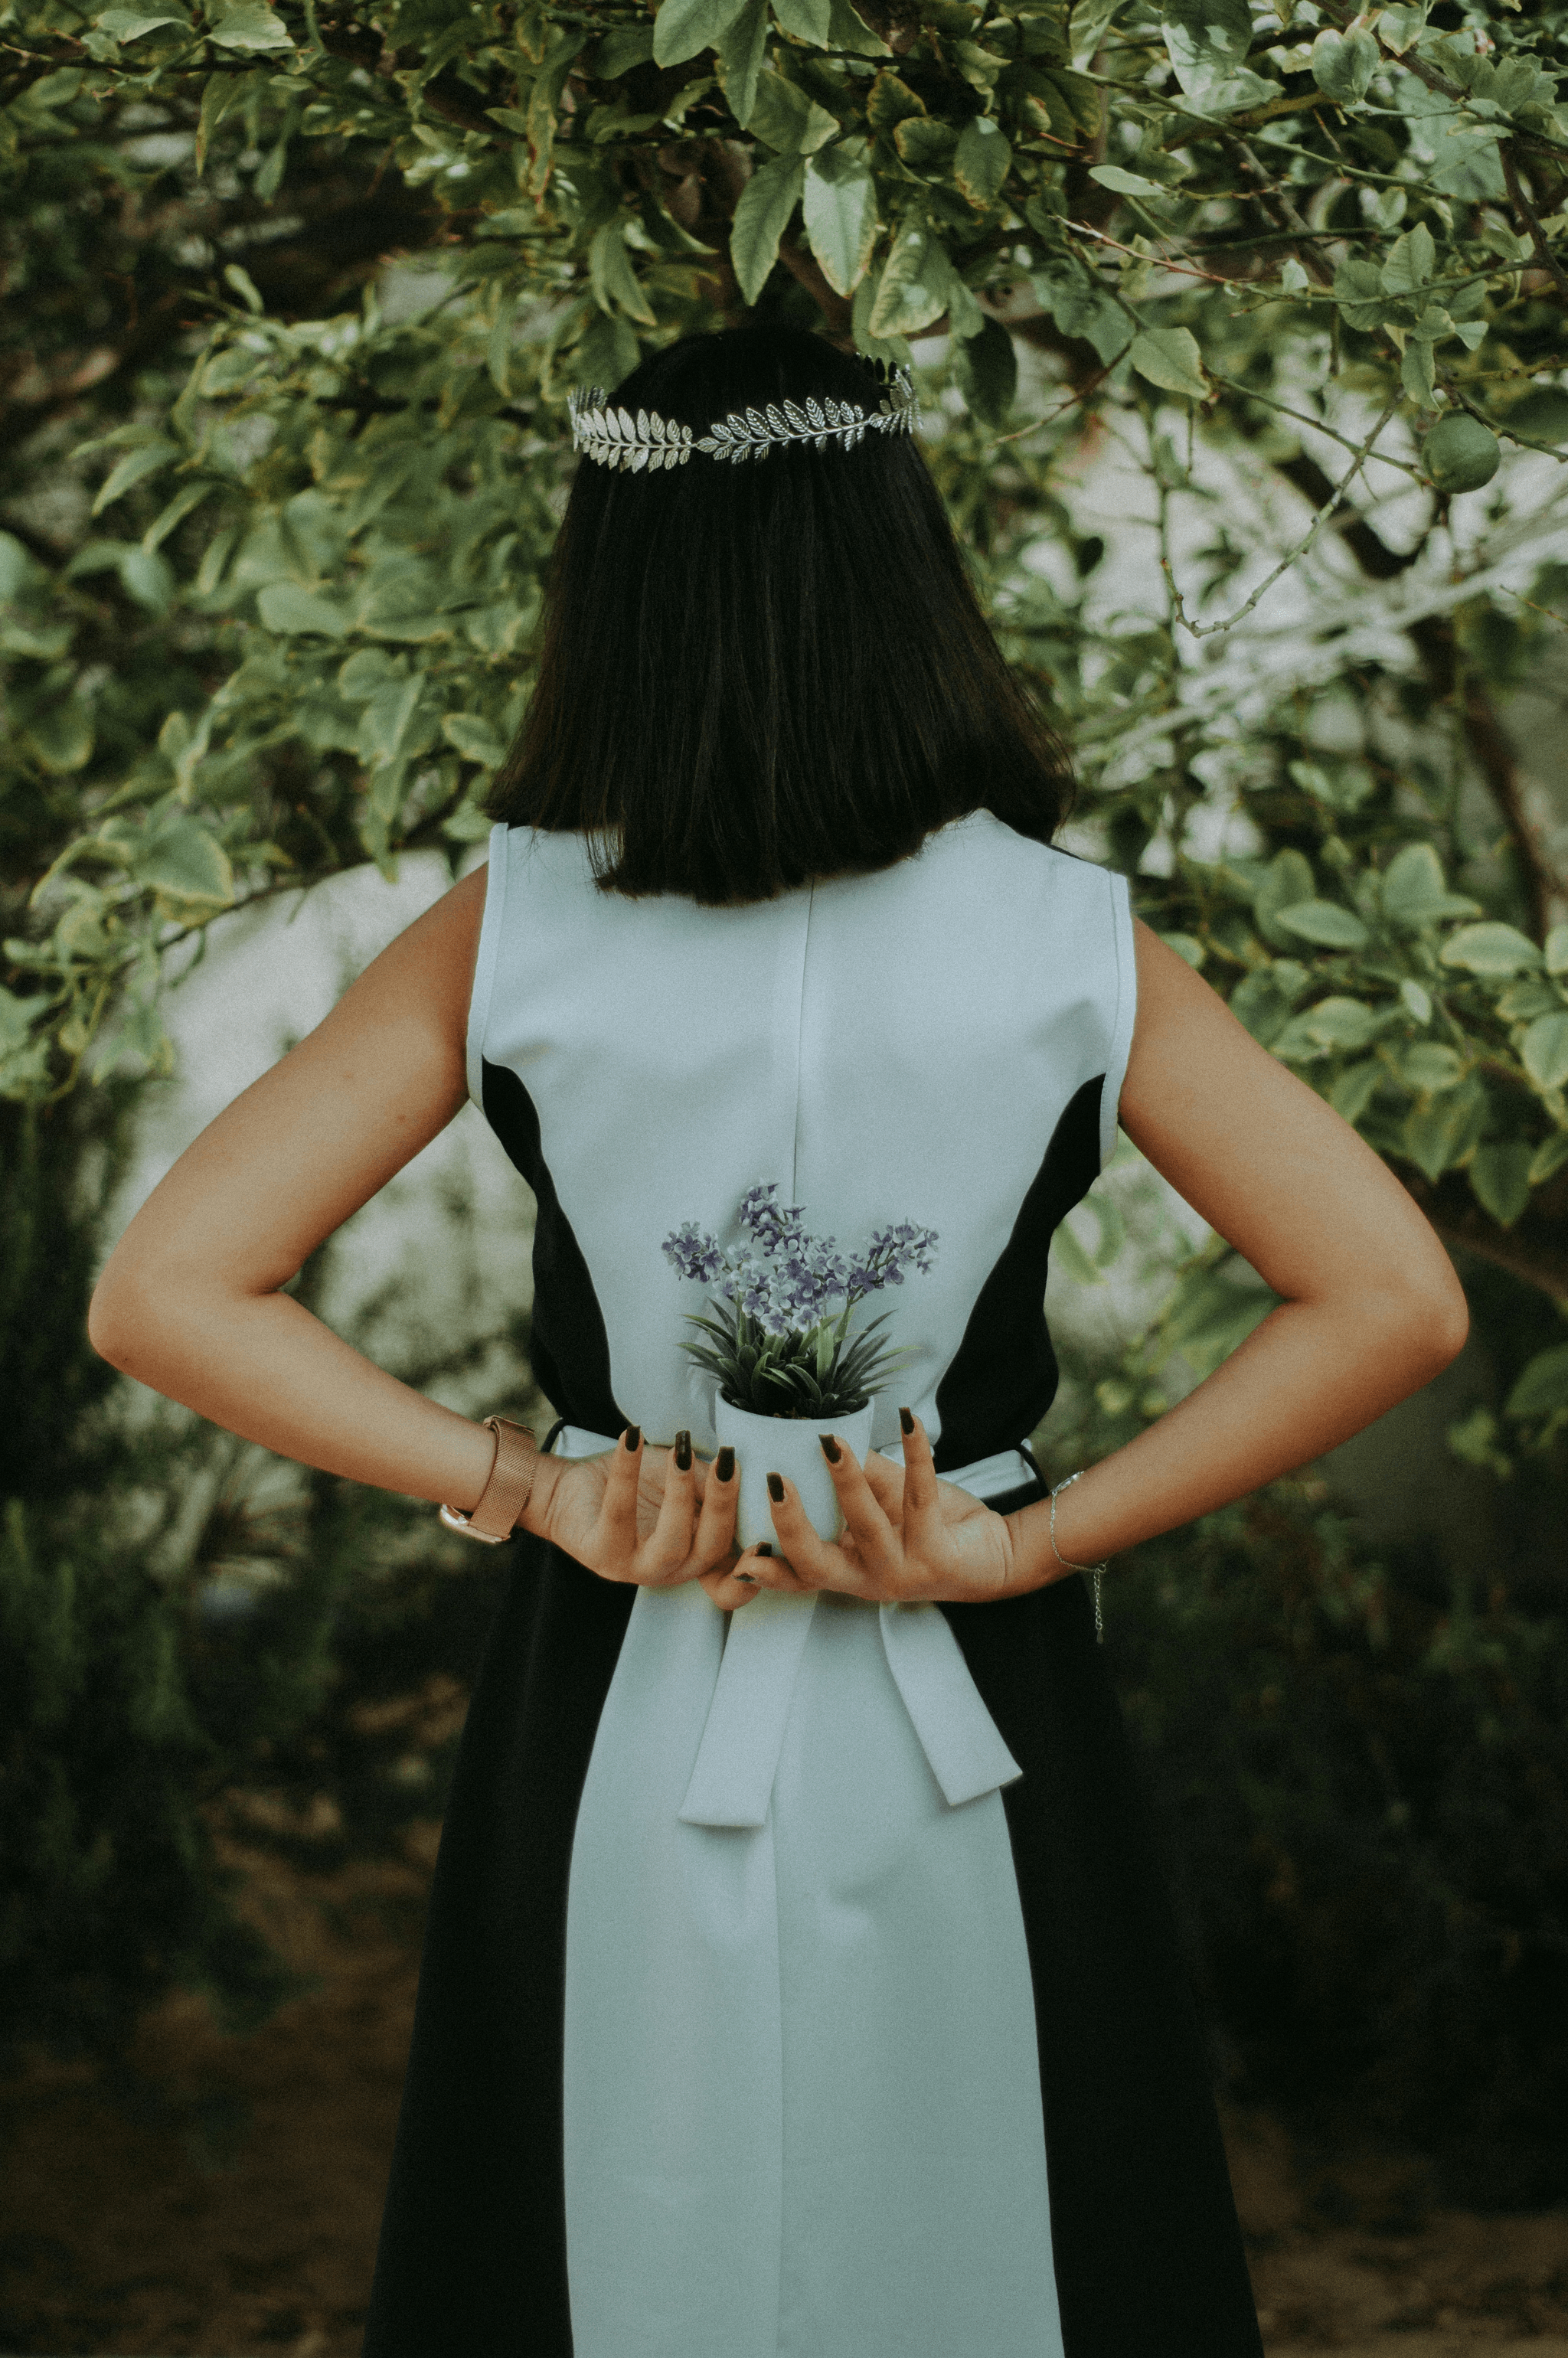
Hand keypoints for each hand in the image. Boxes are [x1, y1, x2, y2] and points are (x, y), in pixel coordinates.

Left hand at [528, 1427, 744, 1592]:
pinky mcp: (600, 1555)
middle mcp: (671, 1570)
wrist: (574, 1489)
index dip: (758, 1571)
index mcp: (698, 1558)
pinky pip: (618, 1515)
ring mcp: (635, 1568)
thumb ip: (713, 1483)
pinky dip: (626, 1474)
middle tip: (728, 1464)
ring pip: (670, 1544)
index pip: (733, 1580)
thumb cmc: (639, 1485)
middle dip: (723, 1507)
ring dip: (680, 1497)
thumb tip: (742, 1472)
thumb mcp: (686, 1480)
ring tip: (679, 1456)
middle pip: (710, 1551)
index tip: (772, 1536)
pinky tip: (632, 1439)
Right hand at [722, 1410, 1019, 1606]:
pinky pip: (920, 1497)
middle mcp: (868, 1580)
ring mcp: (902, 1572)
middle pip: (816, 1565)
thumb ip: (852, 1479)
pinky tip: (909, 1421)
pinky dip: (916, 1453)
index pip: (795, 1574)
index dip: (764, 1567)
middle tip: (775, 1482)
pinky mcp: (938, 1556)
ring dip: (847, 1483)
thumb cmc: (929, 1527)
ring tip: (832, 1444)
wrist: (991, 1555)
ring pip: (866, 1529)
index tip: (737, 1547)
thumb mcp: (882, 1504)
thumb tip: (815, 1433)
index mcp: (845, 1570)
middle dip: (792, 1525)